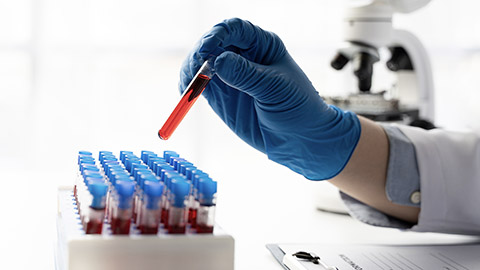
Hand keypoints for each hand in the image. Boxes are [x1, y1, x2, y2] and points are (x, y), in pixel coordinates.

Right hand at [179, 18, 360, 179]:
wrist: (298, 138)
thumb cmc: (296, 107)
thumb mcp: (274, 88)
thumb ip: (246, 75)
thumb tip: (218, 61)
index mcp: (262, 45)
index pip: (235, 29)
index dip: (218, 34)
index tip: (207, 49)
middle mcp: (243, 56)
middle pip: (213, 43)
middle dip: (200, 52)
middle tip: (195, 69)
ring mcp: (230, 75)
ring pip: (202, 62)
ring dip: (191, 68)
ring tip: (190, 82)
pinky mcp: (221, 94)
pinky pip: (199, 84)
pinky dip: (190, 85)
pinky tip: (188, 91)